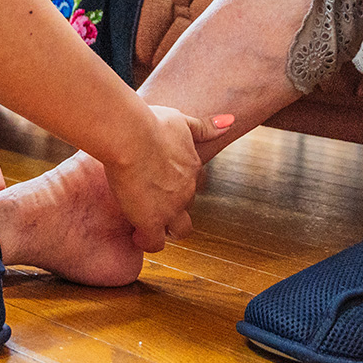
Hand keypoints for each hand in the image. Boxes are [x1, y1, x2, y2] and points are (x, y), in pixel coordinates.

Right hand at [100, 106, 231, 252]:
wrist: (131, 137)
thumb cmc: (149, 124)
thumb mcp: (181, 120)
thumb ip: (205, 126)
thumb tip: (231, 121)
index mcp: (192, 166)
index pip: (190, 183)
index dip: (174, 184)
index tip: (157, 181)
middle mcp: (187, 189)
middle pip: (186, 206)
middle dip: (172, 206)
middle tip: (150, 201)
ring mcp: (171, 208)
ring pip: (179, 230)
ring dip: (165, 228)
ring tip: (145, 222)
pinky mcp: (152, 221)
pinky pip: (155, 243)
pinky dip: (146, 240)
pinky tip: (135, 231)